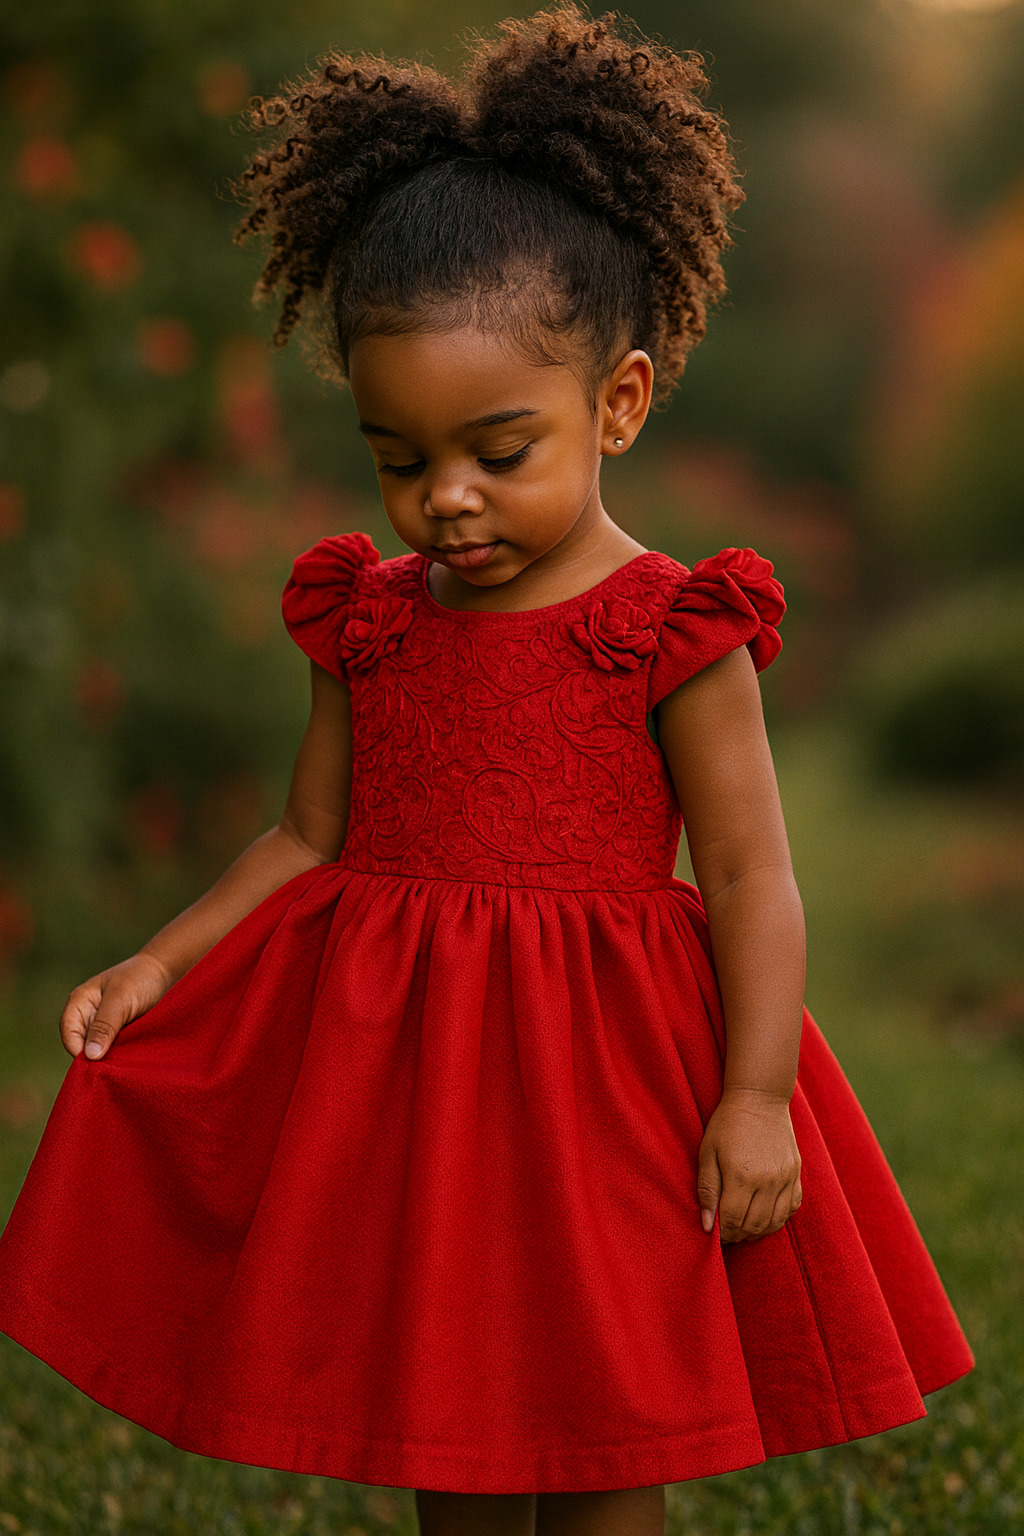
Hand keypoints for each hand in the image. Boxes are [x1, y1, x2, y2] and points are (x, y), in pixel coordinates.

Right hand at [60, 952, 173, 1060]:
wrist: (162, 971)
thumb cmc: (138, 979)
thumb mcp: (120, 1000)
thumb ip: (104, 1026)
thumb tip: (90, 1055)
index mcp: (79, 1003)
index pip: (69, 1034)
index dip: (79, 1050)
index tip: (97, 1061)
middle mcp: (87, 1016)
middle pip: (81, 1045)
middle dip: (94, 1057)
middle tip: (112, 1066)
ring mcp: (102, 1025)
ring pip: (98, 1050)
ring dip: (108, 1057)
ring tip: (122, 1062)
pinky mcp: (117, 1032)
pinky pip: (112, 1048)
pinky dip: (119, 1054)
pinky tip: (128, 1058)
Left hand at [697, 1088, 801, 1243]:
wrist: (760, 1098)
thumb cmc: (727, 1124)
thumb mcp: (707, 1152)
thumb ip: (707, 1190)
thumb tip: (707, 1226)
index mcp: (741, 1176)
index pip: (732, 1221)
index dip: (722, 1233)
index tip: (714, 1233)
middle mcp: (767, 1181)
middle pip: (754, 1226)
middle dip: (738, 1235)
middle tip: (727, 1232)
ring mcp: (785, 1178)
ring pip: (774, 1222)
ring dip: (757, 1231)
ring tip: (743, 1227)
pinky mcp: (796, 1173)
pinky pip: (791, 1208)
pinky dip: (778, 1218)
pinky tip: (764, 1215)